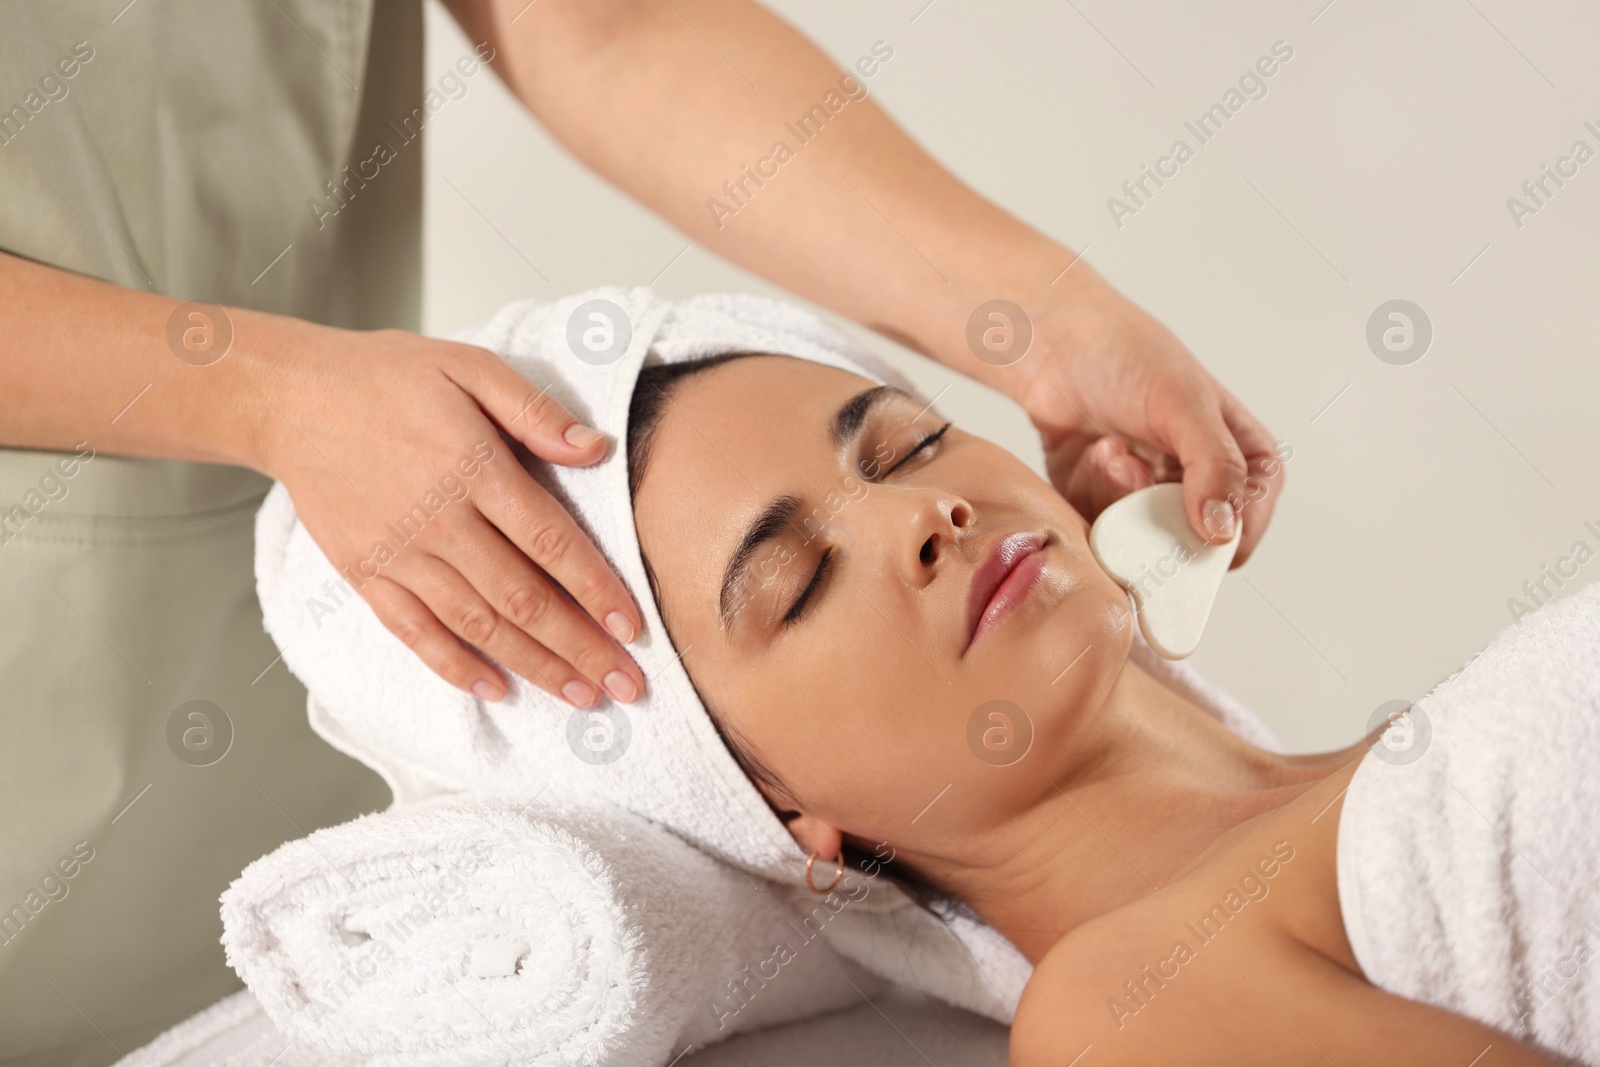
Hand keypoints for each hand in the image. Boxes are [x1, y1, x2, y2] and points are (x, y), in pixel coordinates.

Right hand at [242, 316, 646, 706]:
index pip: (550, 542)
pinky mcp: (365, 574)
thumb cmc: (388, 378)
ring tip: (581, 696)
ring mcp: (398, 554)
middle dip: (580, 647)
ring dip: (534, 666)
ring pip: (477, 624)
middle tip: (627, 684)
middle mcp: (439, 520)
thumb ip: (536, 412)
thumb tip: (597, 448)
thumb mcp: (470, 366)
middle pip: (522, 598)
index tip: (633, 628)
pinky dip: (454, 666)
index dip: (596, 589)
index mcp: (473, 468)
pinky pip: (414, 632)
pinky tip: (495, 690)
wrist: (290, 398)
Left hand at [1013, 273, 1284, 566]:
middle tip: (1130, 462)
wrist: (1057, 346)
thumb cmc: (1129, 359)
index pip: (1245, 529)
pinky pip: (1099, 530)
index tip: (1186, 527)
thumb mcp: (1185, 406)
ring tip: (1109, 445)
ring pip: (1138, 540)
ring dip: (1116, 491)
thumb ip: (1214, 466)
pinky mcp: (1103, 507)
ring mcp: (1149, 501)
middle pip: (1185, 547)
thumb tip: (1222, 531)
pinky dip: (1090, 491)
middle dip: (1151, 508)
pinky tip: (1090, 450)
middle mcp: (1199, 488)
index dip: (1217, 540)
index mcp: (1242, 462)